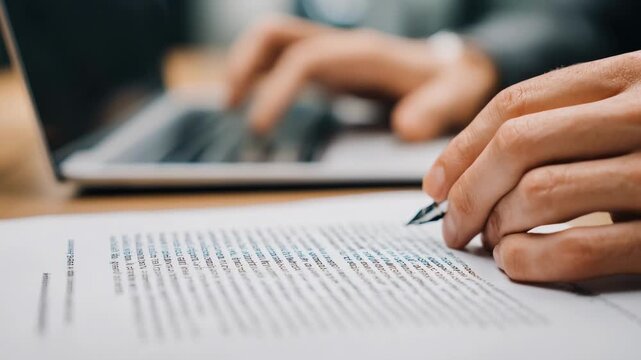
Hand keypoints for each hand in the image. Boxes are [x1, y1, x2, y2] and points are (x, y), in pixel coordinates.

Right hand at [225, 15, 496, 139]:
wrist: (457, 69)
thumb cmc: (453, 84)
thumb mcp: (455, 96)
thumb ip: (434, 110)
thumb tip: (404, 128)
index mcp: (364, 54)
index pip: (306, 60)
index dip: (277, 90)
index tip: (259, 126)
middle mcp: (341, 48)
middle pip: (277, 34)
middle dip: (245, 63)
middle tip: (230, 105)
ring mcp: (332, 55)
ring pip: (274, 42)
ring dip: (246, 65)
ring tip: (230, 104)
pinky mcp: (328, 69)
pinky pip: (283, 60)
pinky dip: (261, 76)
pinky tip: (255, 104)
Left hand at [423, 52, 640, 281]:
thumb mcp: (627, 107)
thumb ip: (563, 122)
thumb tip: (459, 168)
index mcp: (628, 76)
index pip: (516, 104)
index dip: (462, 147)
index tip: (434, 182)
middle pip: (518, 146)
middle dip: (467, 190)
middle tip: (450, 222)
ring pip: (542, 193)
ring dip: (495, 223)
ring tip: (485, 239)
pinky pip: (582, 248)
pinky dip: (532, 259)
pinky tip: (517, 261)